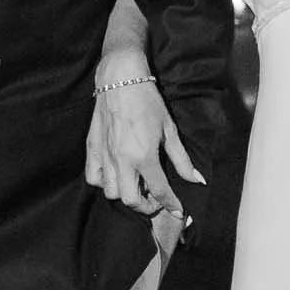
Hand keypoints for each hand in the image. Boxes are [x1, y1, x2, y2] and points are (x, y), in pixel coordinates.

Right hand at [84, 70, 205, 225]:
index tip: (178, 210)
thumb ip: (182, 159)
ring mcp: (105, 155)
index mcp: (144, 155)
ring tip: (137, 185)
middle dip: (146, 206)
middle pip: (131, 200)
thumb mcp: (170, 129)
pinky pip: (94, 178)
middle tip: (156, 199)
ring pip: (111, 192)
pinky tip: (117, 175)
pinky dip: (105, 183)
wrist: (121, 78)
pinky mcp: (93, 148)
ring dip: (126, 194)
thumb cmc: (148, 101)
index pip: (159, 191)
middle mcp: (122, 160)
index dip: (171, 204)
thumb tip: (197, 179)